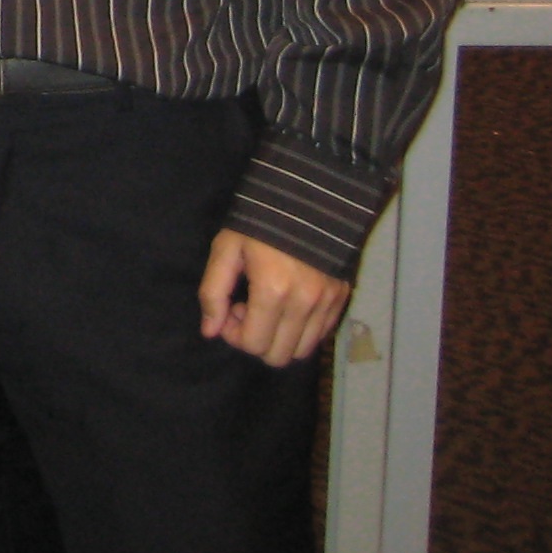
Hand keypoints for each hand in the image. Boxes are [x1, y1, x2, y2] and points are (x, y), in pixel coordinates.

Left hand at [197, 229, 350, 365]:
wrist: (305, 196)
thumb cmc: (258, 222)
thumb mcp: (226, 249)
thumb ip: (213, 292)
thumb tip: (209, 331)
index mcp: (273, 291)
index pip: (254, 344)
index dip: (234, 335)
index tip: (231, 309)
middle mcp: (305, 303)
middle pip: (278, 356)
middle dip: (256, 340)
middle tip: (248, 309)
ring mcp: (327, 302)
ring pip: (302, 351)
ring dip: (279, 337)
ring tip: (268, 306)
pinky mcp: (341, 297)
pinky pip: (321, 335)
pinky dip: (301, 330)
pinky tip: (288, 304)